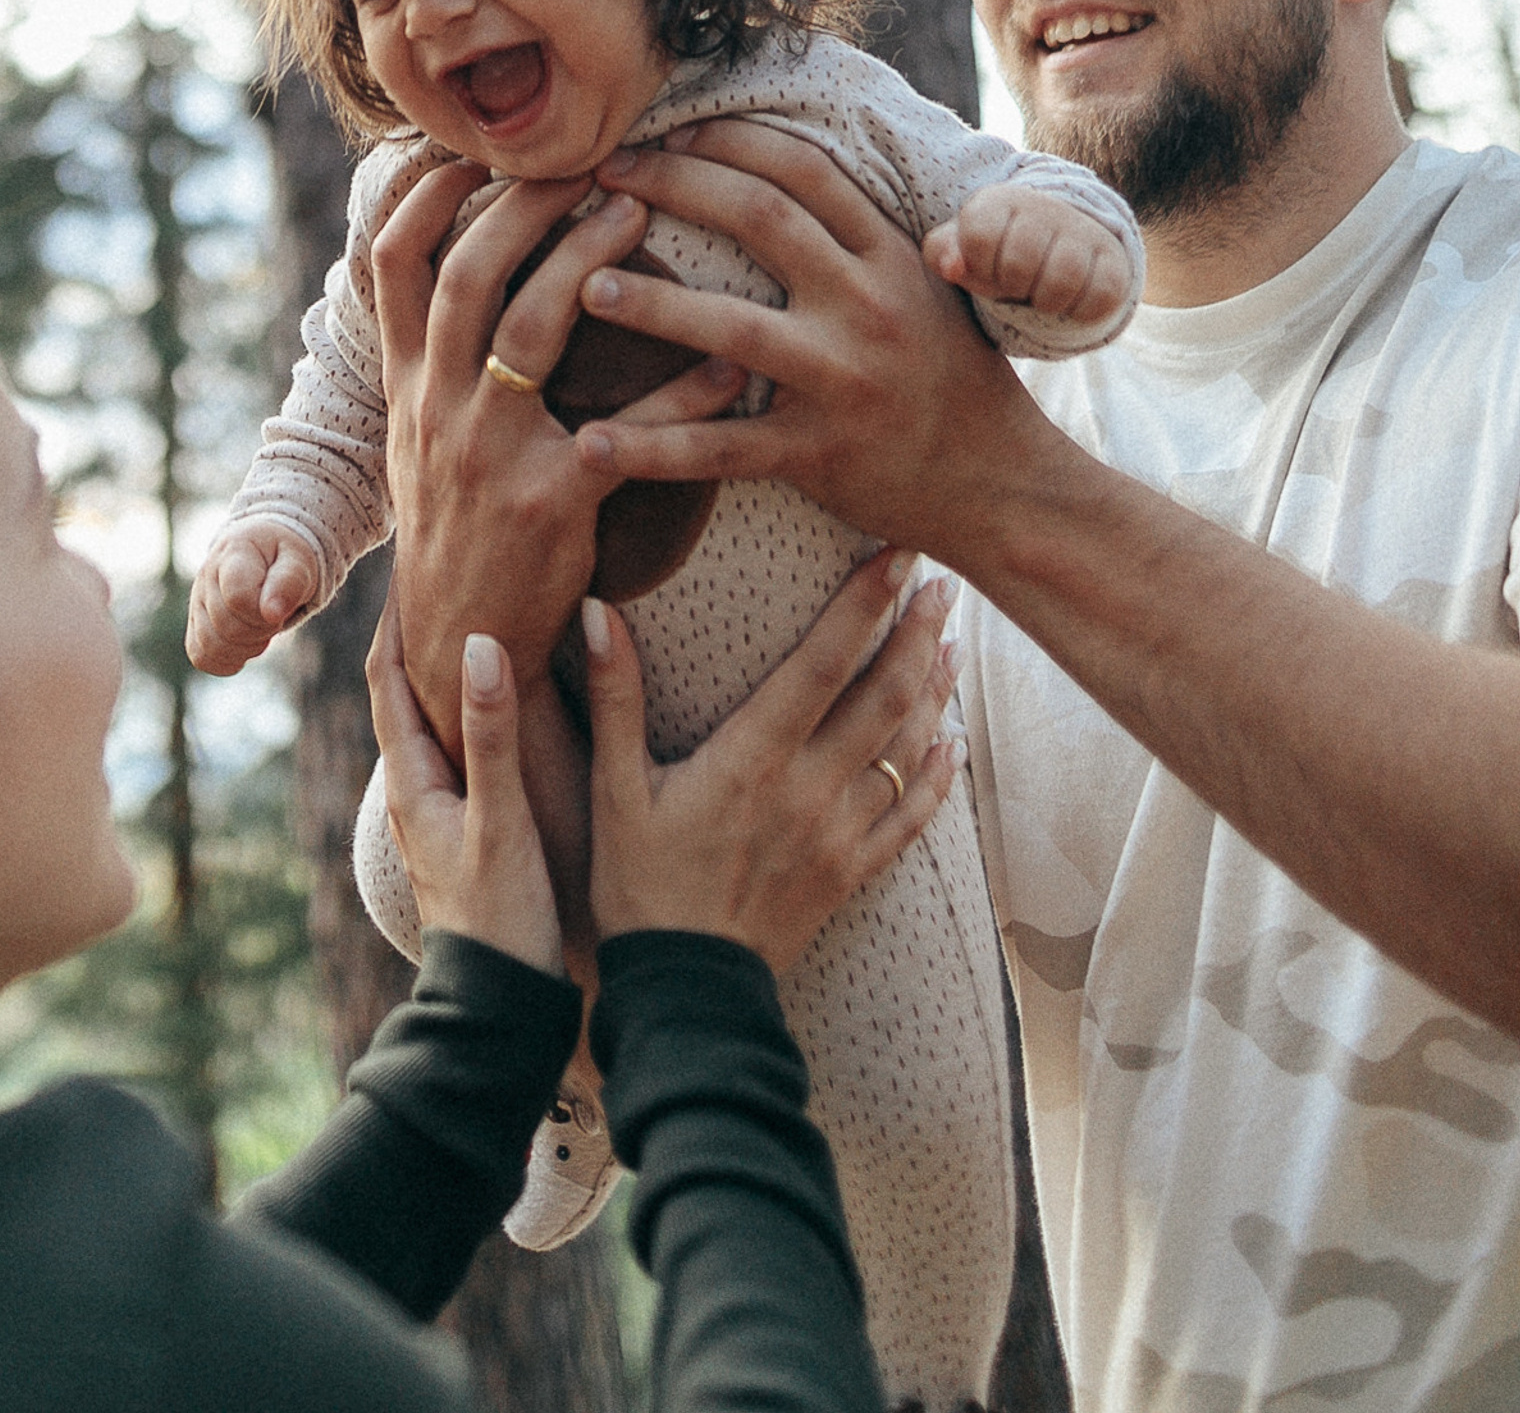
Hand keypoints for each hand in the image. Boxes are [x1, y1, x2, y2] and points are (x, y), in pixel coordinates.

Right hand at [187, 520, 321, 671]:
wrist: (267, 552)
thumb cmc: (284, 557)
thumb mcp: (298, 560)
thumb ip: (290, 582)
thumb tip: (272, 614)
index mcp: (234, 551)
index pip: (237, 597)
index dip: (263, 614)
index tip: (279, 607)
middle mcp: (207, 573)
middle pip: (226, 625)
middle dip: (260, 631)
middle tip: (274, 617)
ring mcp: (197, 598)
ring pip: (210, 645)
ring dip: (245, 649)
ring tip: (260, 630)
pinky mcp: (195, 622)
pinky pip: (200, 656)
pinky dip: (226, 661)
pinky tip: (245, 646)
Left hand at [367, 592, 565, 979]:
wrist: (502, 1010)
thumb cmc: (501, 919)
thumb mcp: (501, 821)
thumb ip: (491, 735)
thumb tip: (477, 644)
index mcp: (412, 781)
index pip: (387, 676)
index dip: (394, 616)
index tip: (408, 557)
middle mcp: (414, 790)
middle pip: (401, 689)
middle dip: (412, 629)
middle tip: (432, 567)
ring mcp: (437, 811)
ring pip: (428, 717)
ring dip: (436, 664)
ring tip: (460, 612)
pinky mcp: (465, 828)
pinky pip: (455, 745)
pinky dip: (463, 704)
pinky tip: (490, 699)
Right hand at [374, 156, 745, 743]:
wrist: (464, 643)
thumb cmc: (461, 524)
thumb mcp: (424, 436)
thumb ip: (440, 355)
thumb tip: (470, 256)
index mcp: (407, 385)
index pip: (394, 262)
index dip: (428, 192)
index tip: (476, 144)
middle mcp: (437, 408)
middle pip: (466, 273)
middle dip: (522, 203)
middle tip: (583, 159)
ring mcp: (488, 453)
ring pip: (528, 327)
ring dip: (585, 259)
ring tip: (636, 211)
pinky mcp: (550, 504)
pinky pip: (623, 433)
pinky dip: (682, 396)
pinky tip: (730, 365)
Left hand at [572, 119, 1041, 568]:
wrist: (1000, 486)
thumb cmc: (951, 376)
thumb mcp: (925, 285)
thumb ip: (859, 234)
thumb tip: (780, 166)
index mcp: (891, 255)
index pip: (802, 170)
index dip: (727, 141)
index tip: (666, 131)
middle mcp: (868, 306)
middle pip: (759, 219)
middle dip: (673, 185)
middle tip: (603, 175)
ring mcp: (842, 381)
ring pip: (729, 328)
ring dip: (650, 304)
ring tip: (584, 286)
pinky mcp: (817, 454)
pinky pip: (720, 448)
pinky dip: (652, 446)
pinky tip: (588, 441)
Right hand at [583, 550, 960, 971]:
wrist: (685, 996)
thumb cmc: (640, 887)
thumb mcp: (613, 789)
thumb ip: (614, 695)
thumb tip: (599, 610)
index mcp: (752, 759)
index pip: (822, 663)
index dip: (862, 605)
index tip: (895, 555)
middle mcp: (808, 791)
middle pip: (882, 697)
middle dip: (916, 634)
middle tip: (944, 583)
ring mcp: (838, 836)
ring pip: (904, 751)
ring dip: (933, 693)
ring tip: (953, 643)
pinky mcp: (850, 875)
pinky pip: (909, 819)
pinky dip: (936, 777)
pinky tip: (953, 744)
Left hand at [927, 181, 1133, 329]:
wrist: (1060, 239)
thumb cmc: (998, 250)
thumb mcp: (963, 248)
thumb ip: (943, 253)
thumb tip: (953, 266)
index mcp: (999, 201)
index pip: (979, 237)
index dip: (979, 267)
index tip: (987, 266)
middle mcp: (1044, 207)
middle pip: (1019, 265)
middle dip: (1011, 286)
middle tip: (1016, 282)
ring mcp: (1083, 232)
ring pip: (1060, 282)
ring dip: (1045, 301)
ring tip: (1040, 291)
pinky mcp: (1114, 261)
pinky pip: (1097, 300)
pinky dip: (1078, 311)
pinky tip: (1068, 298)